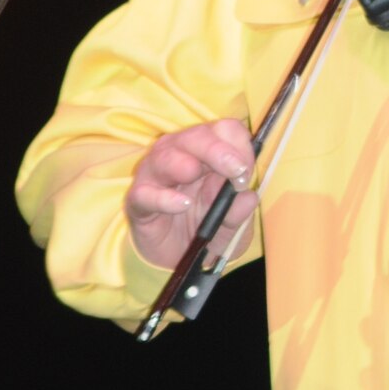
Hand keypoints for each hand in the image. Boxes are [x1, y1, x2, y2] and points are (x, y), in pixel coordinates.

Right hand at [126, 118, 257, 271]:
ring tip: (195, 174)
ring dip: (183, 163)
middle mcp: (181, 155)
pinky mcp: (139, 200)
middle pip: (196, 136)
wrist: (177, 259)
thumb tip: (249, 198)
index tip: (247, 170)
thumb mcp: (231, 224)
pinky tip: (181, 204)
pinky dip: (163, 197)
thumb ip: (239, 211)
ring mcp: (156, 175)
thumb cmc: (206, 228)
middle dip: (217, 150)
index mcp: (209, 153)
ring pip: (165, 156)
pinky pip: (145, 193)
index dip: (239, 145)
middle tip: (235, 169)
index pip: (224, 130)